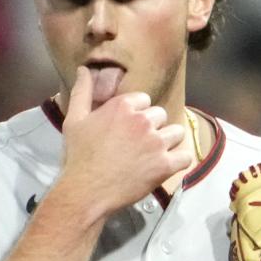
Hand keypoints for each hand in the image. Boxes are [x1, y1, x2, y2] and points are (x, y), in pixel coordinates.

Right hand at [57, 66, 191, 217]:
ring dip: (168, 143)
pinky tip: (166, 166)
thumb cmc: (78, 156)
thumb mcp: (74, 120)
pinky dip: (178, 161)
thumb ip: (82, 91)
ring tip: (152, 156)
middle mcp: (143, 120)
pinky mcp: (165, 165)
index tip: (128, 130)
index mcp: (123, 106)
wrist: (86, 191)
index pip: (145, 100)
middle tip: (138, 146)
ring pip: (176, 133)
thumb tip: (84, 69)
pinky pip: (185, 157)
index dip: (138, 114)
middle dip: (153, 128)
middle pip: (161, 115)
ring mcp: (156, 142)